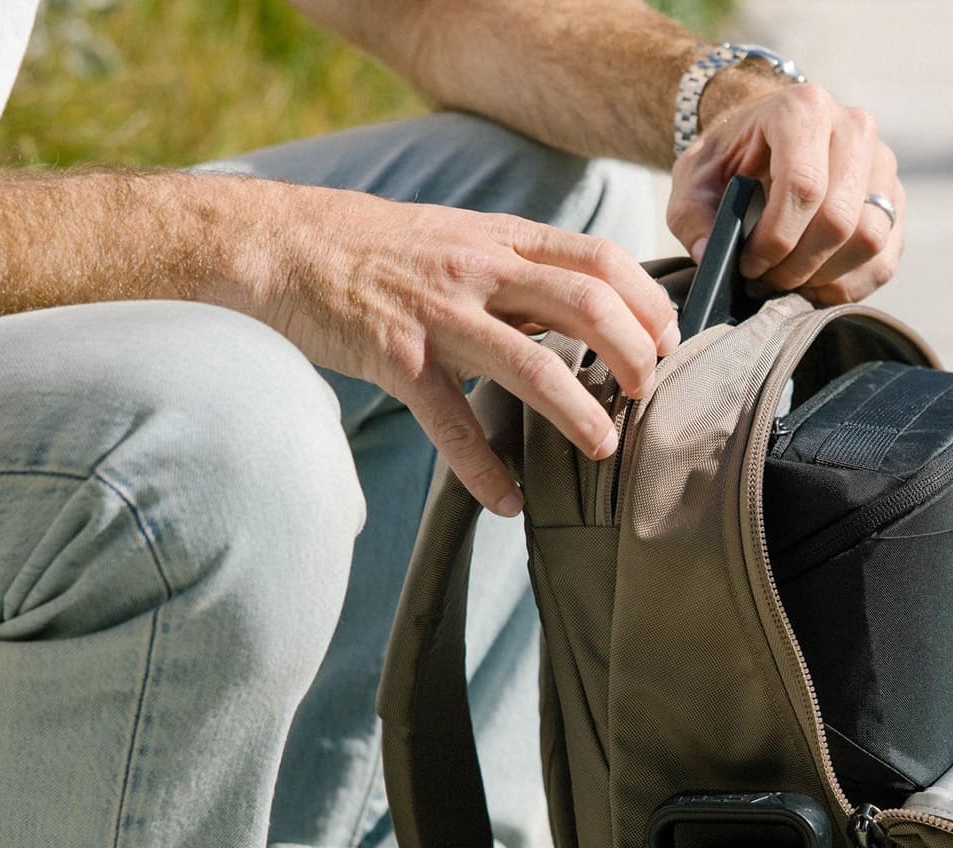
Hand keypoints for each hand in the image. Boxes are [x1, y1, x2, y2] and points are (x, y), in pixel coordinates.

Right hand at [245, 185, 678, 512]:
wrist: (281, 245)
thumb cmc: (375, 249)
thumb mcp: (459, 239)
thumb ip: (520, 272)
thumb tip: (585, 311)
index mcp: (500, 239)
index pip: (599, 257)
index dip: (647, 301)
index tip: (671, 339)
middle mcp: (478, 269)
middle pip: (585, 303)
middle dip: (632, 353)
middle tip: (648, 393)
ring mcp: (438, 313)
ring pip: (531, 362)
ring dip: (578, 411)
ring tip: (604, 448)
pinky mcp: (397, 357)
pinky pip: (451, 423)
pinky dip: (483, 469)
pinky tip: (506, 502)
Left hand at [666, 83, 903, 305]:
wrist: (766, 140)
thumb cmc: (731, 159)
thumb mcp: (694, 179)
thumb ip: (691, 216)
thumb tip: (710, 255)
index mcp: (803, 109)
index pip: (803, 187)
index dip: (775, 240)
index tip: (749, 264)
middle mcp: (853, 127)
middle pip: (839, 219)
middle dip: (797, 266)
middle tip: (765, 280)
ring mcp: (882, 164)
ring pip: (868, 240)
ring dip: (824, 278)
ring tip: (788, 283)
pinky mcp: (894, 200)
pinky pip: (883, 259)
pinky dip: (848, 286)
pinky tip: (814, 285)